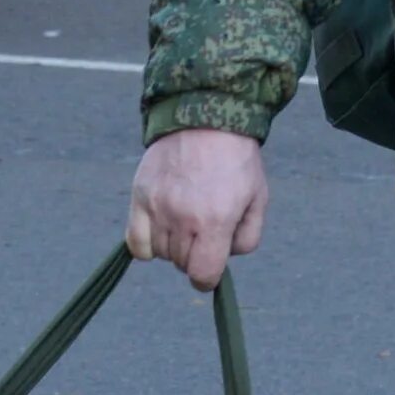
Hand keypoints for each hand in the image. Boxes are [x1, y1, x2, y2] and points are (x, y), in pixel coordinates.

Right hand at [127, 128, 266, 291]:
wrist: (205, 117)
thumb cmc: (237, 160)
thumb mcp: (258, 199)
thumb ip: (247, 238)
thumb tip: (223, 257)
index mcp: (215, 221)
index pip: (202, 275)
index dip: (208, 277)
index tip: (210, 267)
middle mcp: (183, 217)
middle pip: (182, 264)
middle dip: (195, 254)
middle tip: (204, 229)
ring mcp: (158, 207)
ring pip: (161, 253)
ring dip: (173, 245)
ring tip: (185, 218)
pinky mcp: (139, 196)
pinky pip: (136, 242)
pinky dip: (147, 243)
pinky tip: (160, 228)